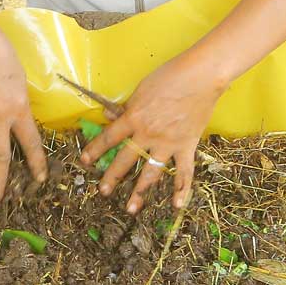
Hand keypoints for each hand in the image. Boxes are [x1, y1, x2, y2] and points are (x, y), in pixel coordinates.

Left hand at [79, 55, 226, 214]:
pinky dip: (182, 190)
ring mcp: (168, 143)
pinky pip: (184, 172)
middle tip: (103, 191)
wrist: (200, 77)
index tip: (85, 161)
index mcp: (134, 117)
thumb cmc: (169, 76)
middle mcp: (148, 134)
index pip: (109, 137)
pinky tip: (176, 205)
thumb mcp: (141, 89)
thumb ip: (127, 107)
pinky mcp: (187, 146)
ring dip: (140, 191)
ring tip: (131, 208)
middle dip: (112, 177)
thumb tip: (110, 116)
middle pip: (126, 159)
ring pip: (151, 172)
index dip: (95, 149)